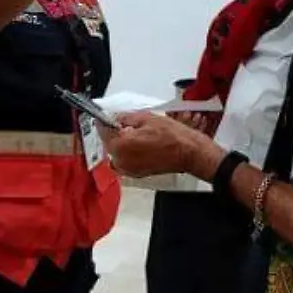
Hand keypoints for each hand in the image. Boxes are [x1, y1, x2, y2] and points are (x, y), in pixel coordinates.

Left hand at [100, 111, 223, 179]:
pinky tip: (140, 144)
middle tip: (123, 123)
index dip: (104, 122)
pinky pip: (126, 162)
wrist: (188, 152)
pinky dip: (128, 153)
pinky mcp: (138, 174)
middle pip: (109, 144)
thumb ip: (127, 118)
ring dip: (121, 144)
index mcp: (120, 146)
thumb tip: (119, 118)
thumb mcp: (146, 118)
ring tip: (134, 133)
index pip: (103, 132)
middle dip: (114, 133)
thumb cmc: (172, 137)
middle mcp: (121, 161)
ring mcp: (129, 170)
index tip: (103, 117)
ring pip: (117, 154)